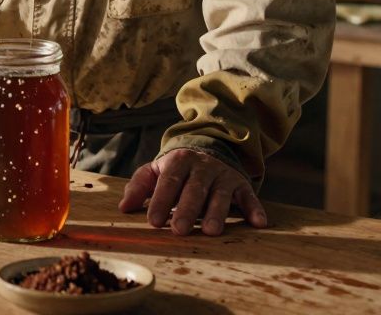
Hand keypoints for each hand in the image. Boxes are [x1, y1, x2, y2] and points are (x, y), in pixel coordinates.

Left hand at [118, 149, 267, 235]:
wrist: (210, 148)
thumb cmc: (177, 169)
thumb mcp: (156, 170)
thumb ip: (139, 186)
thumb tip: (123, 207)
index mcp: (178, 161)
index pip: (168, 181)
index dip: (161, 200)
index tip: (153, 221)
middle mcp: (202, 166)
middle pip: (194, 189)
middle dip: (187, 210)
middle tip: (179, 231)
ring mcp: (223, 174)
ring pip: (221, 194)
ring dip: (217, 213)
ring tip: (211, 232)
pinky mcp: (241, 184)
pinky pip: (249, 196)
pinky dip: (254, 209)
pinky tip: (258, 223)